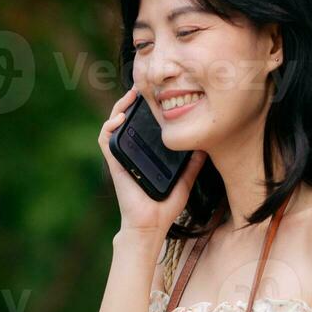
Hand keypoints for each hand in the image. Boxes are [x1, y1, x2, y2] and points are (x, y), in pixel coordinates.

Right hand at [99, 86, 206, 236]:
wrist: (151, 225)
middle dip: (132, 102)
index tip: (157, 94)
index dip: (146, 109)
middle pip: (127, 120)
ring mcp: (121, 157)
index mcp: (145, 154)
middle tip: (143, 86)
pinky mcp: (114, 164)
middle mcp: (131, 153)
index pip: (143, 127)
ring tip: (130, 95)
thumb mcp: (185, 180)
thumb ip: (193, 164)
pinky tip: (120, 117)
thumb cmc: (164, 207)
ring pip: (113, 125)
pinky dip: (109, 126)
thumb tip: (205, 146)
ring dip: (119, 107)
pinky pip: (106, 140)